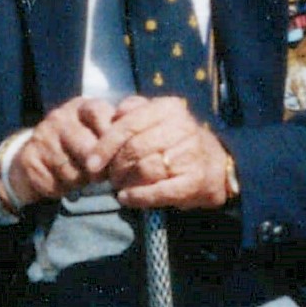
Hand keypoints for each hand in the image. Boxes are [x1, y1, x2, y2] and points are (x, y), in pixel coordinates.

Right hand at [3, 96, 122, 208]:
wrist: (34, 159)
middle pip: (88, 149)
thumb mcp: (96, 131)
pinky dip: (63, 188)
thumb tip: (139, 140)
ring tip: (79, 178)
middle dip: (100, 169)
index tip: (118, 155)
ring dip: (81, 181)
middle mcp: (59, 117)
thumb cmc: (77, 145)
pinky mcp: (30, 158)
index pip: (99, 113)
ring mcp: (42, 137)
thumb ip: (117, 132)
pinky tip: (62, 183)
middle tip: (101, 176)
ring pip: (73, 170)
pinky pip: (56, 182)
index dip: (110, 137)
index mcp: (80, 107)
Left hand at [101, 97, 236, 210]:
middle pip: (134, 149)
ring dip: (124, 182)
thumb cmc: (175, 139)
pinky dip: (138, 196)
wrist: (215, 164)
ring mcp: (190, 155)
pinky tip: (127, 198)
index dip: (105, 145)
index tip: (91, 162)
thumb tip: (113, 115)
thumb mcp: (158, 116)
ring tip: (118, 185)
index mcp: (169, 108)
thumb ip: (134, 110)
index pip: (129, 124)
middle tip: (108, 176)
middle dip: (115, 166)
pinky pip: (159, 191)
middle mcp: (182, 128)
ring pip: (144, 169)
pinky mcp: (194, 181)